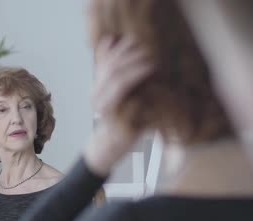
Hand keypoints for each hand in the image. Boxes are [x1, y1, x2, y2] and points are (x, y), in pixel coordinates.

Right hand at [85, 36, 154, 175]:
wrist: (108, 148)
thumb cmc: (114, 120)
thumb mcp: (111, 92)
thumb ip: (110, 70)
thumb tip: (110, 40)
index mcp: (96, 89)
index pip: (107, 62)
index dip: (122, 50)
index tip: (136, 41)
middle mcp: (98, 99)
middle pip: (113, 70)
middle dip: (131, 58)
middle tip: (148, 52)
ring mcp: (108, 112)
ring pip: (120, 83)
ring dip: (137, 70)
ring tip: (152, 64)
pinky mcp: (120, 124)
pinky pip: (132, 103)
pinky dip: (144, 93)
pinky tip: (155, 86)